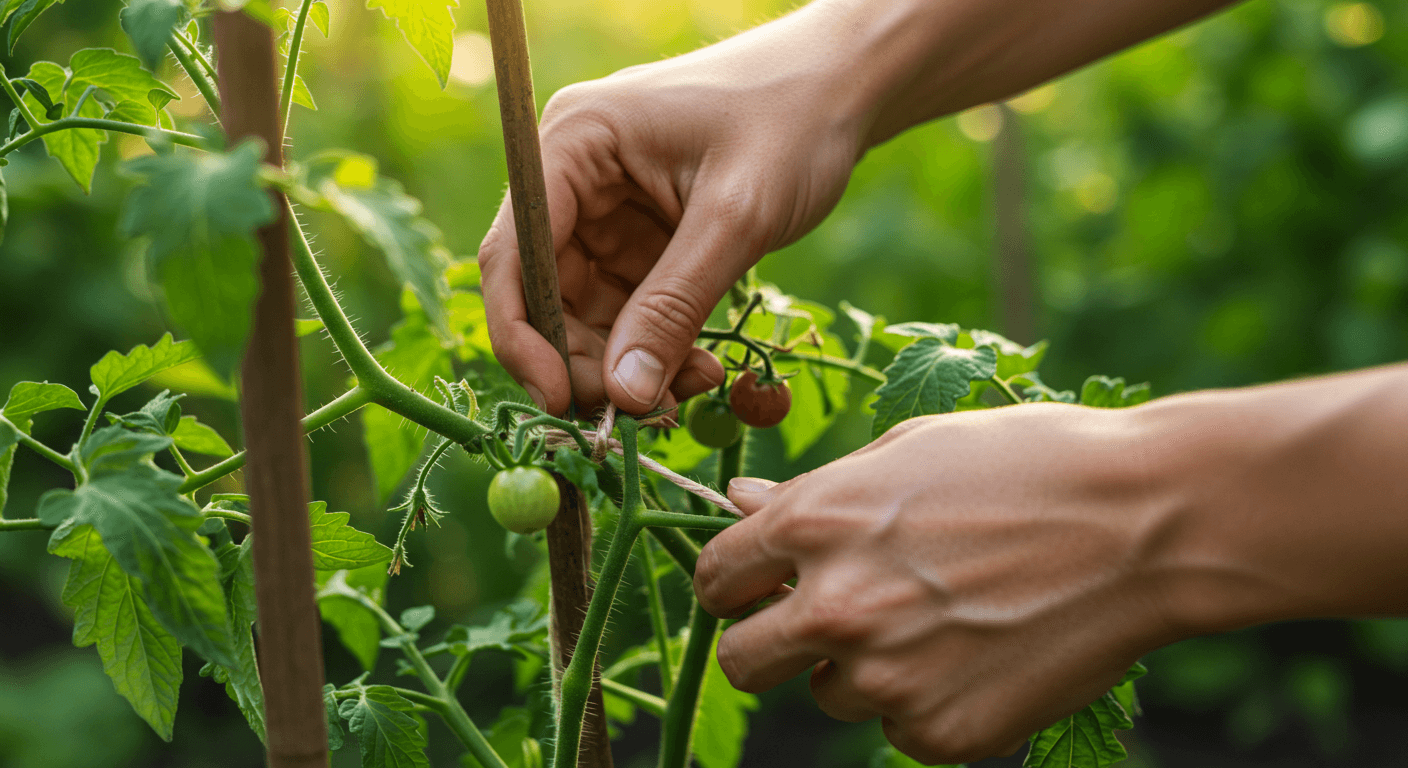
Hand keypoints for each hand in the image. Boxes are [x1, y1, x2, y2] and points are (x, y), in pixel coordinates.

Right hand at [477, 2, 872, 414]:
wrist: (848, 85)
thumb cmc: (794, 122)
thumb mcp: (736, 218)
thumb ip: (674, 305)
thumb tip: (623, 394)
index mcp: (574, 142)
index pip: (512, 254)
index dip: (524, 337)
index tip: (561, 402)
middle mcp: (574, 173)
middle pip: (545, 292)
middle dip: (588, 359)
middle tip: (644, 411)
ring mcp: (606, 205)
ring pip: (586, 310)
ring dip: (628, 360)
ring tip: (693, 385)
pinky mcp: (641, 233)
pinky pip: (628, 306)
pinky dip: (656, 343)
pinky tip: (700, 364)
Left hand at [693, 405, 1174, 763]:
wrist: (1146, 524)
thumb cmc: (1027, 464)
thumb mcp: (907, 452)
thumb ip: (814, 493)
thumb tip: (742, 507)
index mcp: (813, 525)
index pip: (715, 580)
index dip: (734, 584)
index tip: (758, 588)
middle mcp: (834, 608)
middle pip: (742, 662)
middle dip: (772, 642)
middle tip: (828, 621)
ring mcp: (887, 679)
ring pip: (829, 693)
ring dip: (863, 668)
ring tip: (940, 618)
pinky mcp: (941, 733)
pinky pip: (899, 729)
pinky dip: (926, 702)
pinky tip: (980, 652)